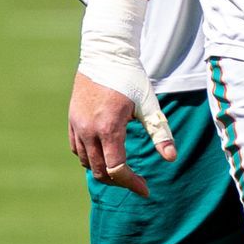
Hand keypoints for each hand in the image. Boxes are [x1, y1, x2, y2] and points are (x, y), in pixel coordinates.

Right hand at [69, 0, 173, 197]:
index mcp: (109, 128)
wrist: (105, 53)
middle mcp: (89, 130)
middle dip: (120, 181)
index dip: (131, 183)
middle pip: (100, 171)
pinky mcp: (72, 119)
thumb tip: (171, 158)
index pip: (117, 169)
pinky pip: (77, 149)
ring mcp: (77, 125)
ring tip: (122, 169)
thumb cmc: (131, 77)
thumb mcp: (149, 105)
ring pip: (87, 162)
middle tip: (136, 181)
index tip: (146, 189)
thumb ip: (160, 133)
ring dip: (104, 170)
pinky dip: (90, 157)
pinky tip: (104, 153)